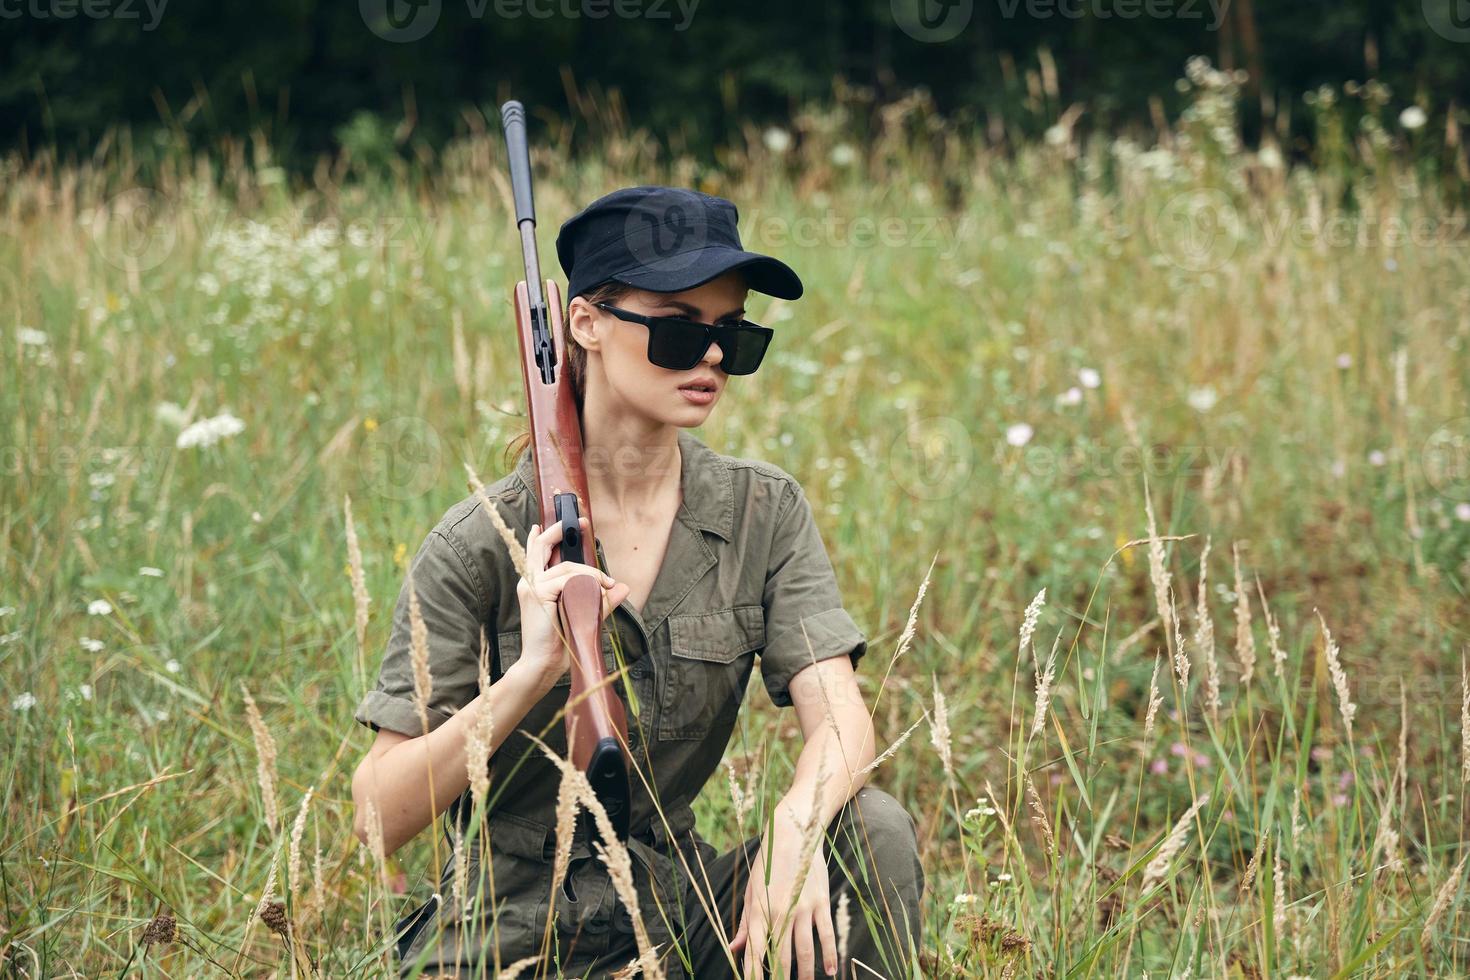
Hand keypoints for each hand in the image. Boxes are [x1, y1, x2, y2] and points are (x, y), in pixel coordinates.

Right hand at [516, 517, 630, 687]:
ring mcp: (531, 587)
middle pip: (543, 547)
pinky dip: (587, 582)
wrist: (544, 665)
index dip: (549, 536)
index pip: (538, 553)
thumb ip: (601, 600)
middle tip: (581, 521)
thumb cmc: (560, 642)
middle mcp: (529, 582)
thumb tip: (623, 588)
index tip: (564, 523)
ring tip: (608, 584)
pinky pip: (568, 579)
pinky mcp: (538, 594)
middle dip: (561, 530)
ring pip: (567, 567)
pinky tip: (599, 590)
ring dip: (592, 574)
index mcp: (535, 585)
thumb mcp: (584, 615)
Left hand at [730, 810, 837, 978]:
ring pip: (806, 950)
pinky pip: (826, 933)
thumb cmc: (768, 863)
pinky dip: (830, 954)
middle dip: (781, 978)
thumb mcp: (752, 891)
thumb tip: (735, 948)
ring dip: (805, 973)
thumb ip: (747, 923)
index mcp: (761, 910)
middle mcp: (782, 911)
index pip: (756, 949)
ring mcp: (803, 907)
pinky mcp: (820, 902)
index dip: (754, 972)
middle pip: (782, 955)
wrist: (793, 834)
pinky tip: (831, 969)